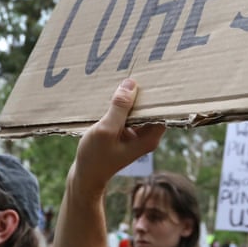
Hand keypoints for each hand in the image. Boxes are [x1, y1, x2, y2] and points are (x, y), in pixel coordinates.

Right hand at [70, 79, 163, 194]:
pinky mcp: (126, 133)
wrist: (85, 176)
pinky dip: (122, 105)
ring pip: (139, 110)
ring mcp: (137, 135)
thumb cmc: (95, 157)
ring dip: (132, 98)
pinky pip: (129, 114)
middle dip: (145, 92)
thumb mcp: (105, 130)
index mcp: (149, 138)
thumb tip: (131, 85)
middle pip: (152, 108)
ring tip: (126, 78)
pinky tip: (115, 94)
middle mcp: (147, 136)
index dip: (160, 94)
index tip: (156, 76)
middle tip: (140, 70)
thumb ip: (119, 108)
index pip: (163, 110)